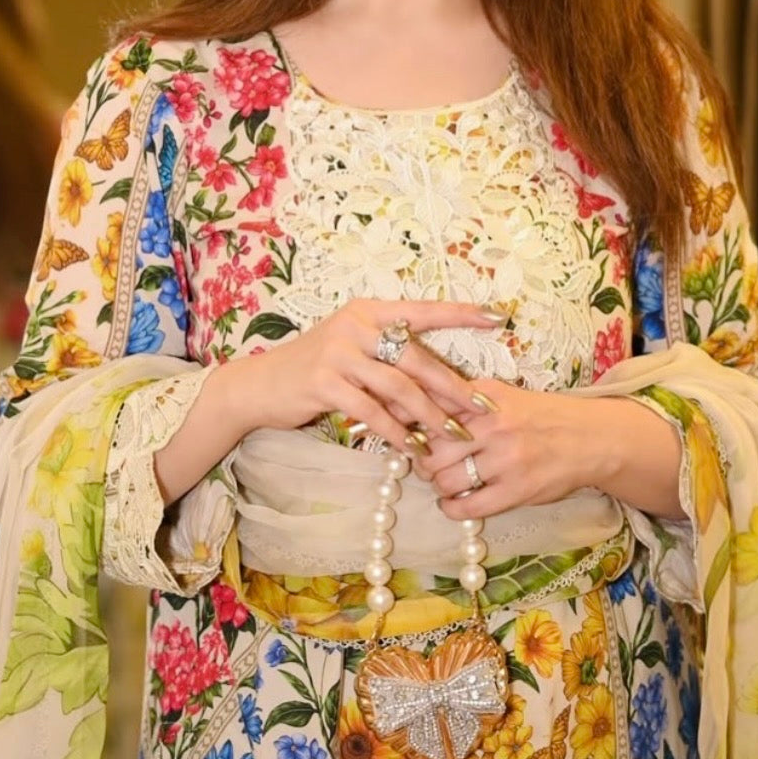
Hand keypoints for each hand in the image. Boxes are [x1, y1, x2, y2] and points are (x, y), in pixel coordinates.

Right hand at [231, 298, 506, 453]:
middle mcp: (356, 326)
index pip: (422, 310)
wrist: (260, 385)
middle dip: (453, 386)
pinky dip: (396, 432)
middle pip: (417, 357)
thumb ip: (387, 355)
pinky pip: (372, 411)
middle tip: (482, 407)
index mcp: (369, 311)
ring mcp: (339, 353)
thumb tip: (436, 381)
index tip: (496, 318)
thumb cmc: (314, 369)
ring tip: (452, 435)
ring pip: (399, 387)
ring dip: (429, 416)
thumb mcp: (351, 349)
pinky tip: (412, 448)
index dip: (460, 314)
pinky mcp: (325, 383)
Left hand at [417, 384, 684, 522]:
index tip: (396, 429)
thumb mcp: (502, 396)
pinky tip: (452, 503)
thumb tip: (413, 406)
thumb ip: (463, 399)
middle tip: (425, 464)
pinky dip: (451, 508)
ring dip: (437, 485)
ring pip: (445, 479)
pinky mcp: (515, 491)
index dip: (404, 420)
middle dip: (421, 459)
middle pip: (431, 448)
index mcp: (485, 399)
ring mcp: (505, 460)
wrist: (590, 439)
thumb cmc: (541, 416)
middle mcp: (493, 426)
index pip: (430, 406)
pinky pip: (467, 507)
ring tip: (443, 483)